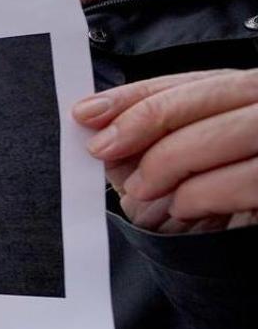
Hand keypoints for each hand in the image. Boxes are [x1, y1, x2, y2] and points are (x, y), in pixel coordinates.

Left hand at [72, 69, 257, 232]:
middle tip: (102, 150)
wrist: (252, 248)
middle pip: (208, 96)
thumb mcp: (184, 163)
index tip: (86, 113)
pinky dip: (201, 194)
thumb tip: (97, 123)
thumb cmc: (222, 197)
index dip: (136, 94)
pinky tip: (182, 208)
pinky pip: (245, 179)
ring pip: (221, 135)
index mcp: (250, 96)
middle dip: (144, 121)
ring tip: (143, 189)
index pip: (192, 81)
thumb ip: (151, 138)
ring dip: (166, 162)